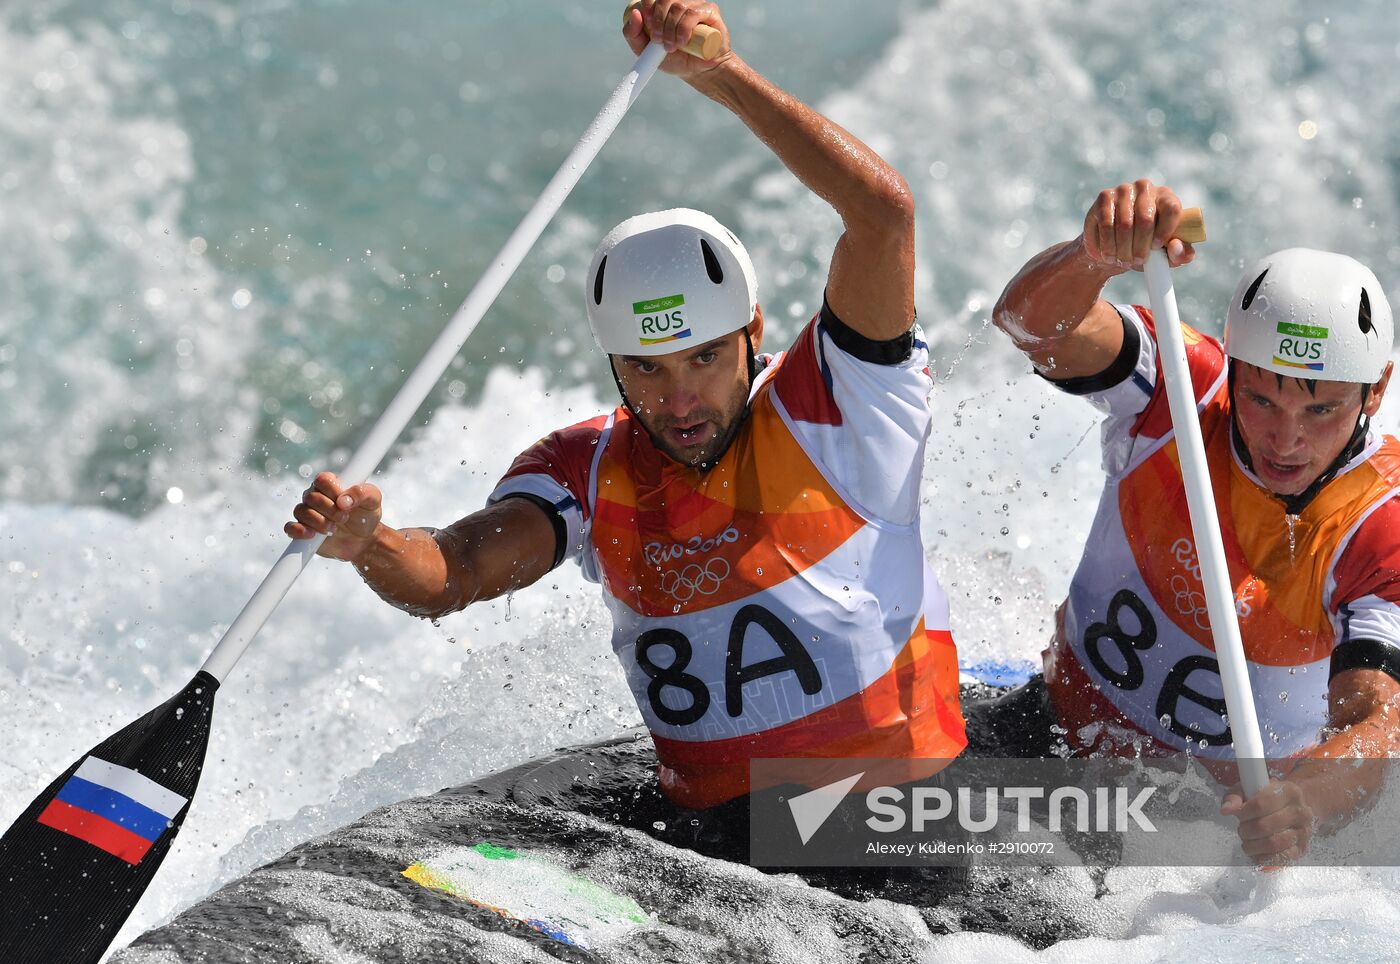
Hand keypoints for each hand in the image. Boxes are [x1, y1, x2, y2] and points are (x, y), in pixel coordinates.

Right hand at [284, 471, 382, 562]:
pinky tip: (312, 535)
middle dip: (329, 510)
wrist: (363, 541)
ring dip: (318, 522)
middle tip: (344, 518)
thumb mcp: (373, 500)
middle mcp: (316, 496)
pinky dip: (298, 531)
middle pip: (311, 496)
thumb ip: (363, 492)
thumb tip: (344, 500)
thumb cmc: (366, 515)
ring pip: (301, 511)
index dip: (333, 491)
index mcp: (330, 484)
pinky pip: (290, 527)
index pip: (322, 479)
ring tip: (334, 529)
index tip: (345, 503)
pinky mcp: (303, 529)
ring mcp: (308, 513)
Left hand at [623, 0, 731, 78]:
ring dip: (671, 28)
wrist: (697, 71)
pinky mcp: (710, 12)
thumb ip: (633, 34)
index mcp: (665, 7)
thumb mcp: (646, 50)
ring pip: (678, 6)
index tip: (648, 25)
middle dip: (658, 21)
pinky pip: (693, 13)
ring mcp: (696, 5)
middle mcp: (680, 2)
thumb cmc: (674, 59)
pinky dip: (684, 28)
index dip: (648, 7)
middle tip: (658, 40)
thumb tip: (635, 13)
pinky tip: (683, 42)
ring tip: (671, 46)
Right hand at [1081, 179, 1196, 273]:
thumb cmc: (1146, 246)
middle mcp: (1146, 188)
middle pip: (1146, 219)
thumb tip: (1175, 246)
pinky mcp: (1105, 197)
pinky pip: (1106, 225)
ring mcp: (1124, 190)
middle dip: (1140, 247)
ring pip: (1124, 224)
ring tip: (1122, 261)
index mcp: (1166, 197)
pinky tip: (1108, 254)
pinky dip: (1106, 244)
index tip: (1156, 248)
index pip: (1172, 208)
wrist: (1115, 243)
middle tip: (1136, 261)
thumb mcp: (1167, 254)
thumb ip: (1181, 254)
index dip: (1165, 231)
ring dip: (1122, 249)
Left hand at [1221, 778, 1315, 869]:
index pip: (1260, 804)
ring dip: (1253, 845)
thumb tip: (1226, 810)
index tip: (1238, 815)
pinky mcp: (1302, 848)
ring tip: (1247, 840)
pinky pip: (1281, 858)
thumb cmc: (1267, 798)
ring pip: (1273, 844)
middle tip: (1242, 829)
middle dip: (1246, 830)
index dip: (1244, 812)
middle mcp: (1301, 812)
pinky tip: (1256, 851)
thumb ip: (1235, 797)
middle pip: (1265, 826)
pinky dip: (1263, 857)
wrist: (1292, 808)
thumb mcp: (1249, 789)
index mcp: (1289, 792)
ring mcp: (1303, 832)